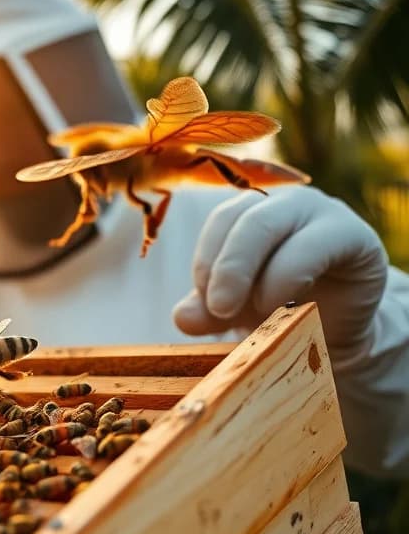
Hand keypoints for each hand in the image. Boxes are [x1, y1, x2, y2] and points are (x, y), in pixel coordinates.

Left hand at [173, 186, 387, 368]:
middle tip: (218, 308)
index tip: (206, 305)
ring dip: (251, 271)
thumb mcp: (239, 312)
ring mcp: (322, 212)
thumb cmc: (282, 309)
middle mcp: (285, 202)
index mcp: (253, 210)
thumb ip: (208, 312)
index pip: (221, 221)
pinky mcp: (353, 235)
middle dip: (226, 266)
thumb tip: (181, 317)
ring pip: (270, 225)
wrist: (339, 330)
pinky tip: (283, 304)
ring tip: (253, 310)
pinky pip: (314, 245)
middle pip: (243, 219)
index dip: (207, 261)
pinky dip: (288, 275)